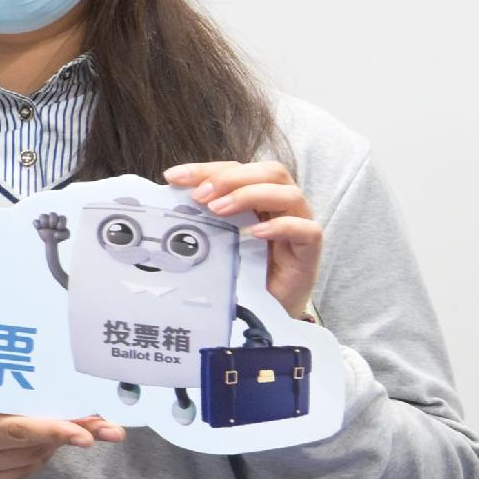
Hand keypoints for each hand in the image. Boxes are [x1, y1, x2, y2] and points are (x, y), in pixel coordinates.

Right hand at [0, 397, 119, 478]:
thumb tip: (49, 400)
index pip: (21, 427)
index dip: (57, 429)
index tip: (89, 433)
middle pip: (33, 444)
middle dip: (74, 434)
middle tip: (110, 429)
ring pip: (29, 460)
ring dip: (49, 444)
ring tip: (59, 427)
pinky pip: (16, 475)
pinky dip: (30, 459)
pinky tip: (32, 446)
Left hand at [164, 159, 322, 320]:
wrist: (266, 309)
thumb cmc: (242, 271)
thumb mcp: (215, 240)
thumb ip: (202, 218)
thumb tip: (168, 201)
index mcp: (259, 197)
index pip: (238, 169)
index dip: (207, 169)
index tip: (174, 176)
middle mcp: (282, 206)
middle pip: (269, 172)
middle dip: (230, 178)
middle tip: (200, 195)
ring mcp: (299, 225)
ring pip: (289, 194)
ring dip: (250, 195)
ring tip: (218, 210)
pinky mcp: (310, 250)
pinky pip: (306, 229)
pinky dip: (281, 226)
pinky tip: (255, 233)